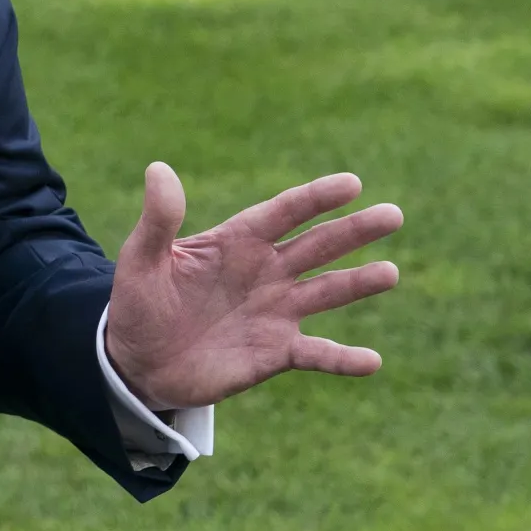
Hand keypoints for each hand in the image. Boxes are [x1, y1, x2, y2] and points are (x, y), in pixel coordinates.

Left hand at [103, 163, 401, 410]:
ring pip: (327, 292)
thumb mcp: (142, 260)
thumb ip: (159, 219)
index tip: (351, 184)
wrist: (138, 362)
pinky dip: (344, 358)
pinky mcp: (276, 352)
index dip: (316, 198)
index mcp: (237, 241)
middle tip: (392, 215)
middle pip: (317, 245)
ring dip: (359, 283)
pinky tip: (372, 361)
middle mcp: (266, 272)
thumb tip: (158, 169)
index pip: (283, 213)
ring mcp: (275, 312)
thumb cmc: (139, 303)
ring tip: (391, 272)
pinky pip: (317, 354)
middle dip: (354, 231)